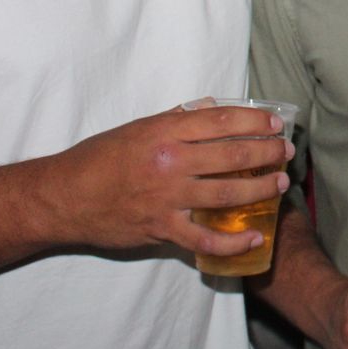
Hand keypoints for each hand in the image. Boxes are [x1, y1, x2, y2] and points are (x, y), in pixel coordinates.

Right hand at [33, 105, 293, 256]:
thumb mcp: (137, 128)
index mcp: (164, 131)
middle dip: (266, 153)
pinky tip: (254, 237)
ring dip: (260, 189)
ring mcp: (167, 196)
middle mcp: (170, 161)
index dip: (254, 121)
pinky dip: (233, 241)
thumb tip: (210, 108)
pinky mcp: (161, 228)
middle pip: (232, 155)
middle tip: (285, 153)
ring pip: (227, 193)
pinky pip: (204, 239)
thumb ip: (175, 119)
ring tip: (279, 183)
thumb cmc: (98, 158)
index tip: (275, 123)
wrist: (62, 197)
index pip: (222, 121)